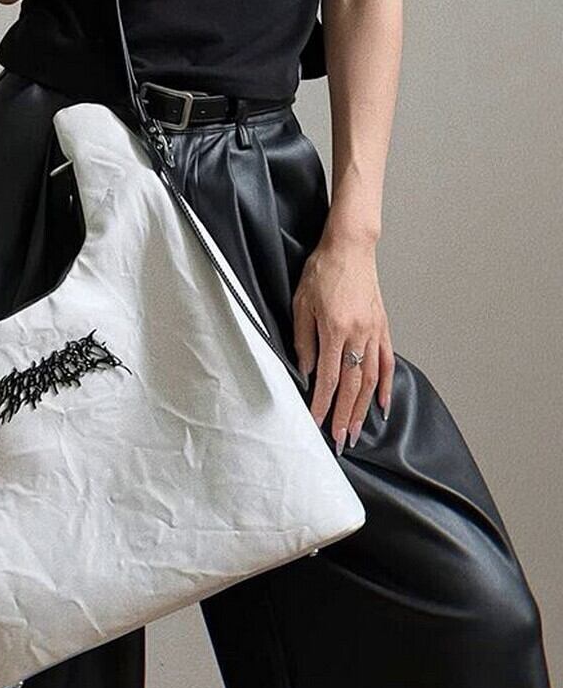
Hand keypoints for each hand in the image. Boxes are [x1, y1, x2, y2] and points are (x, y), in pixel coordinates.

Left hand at [292, 235, 394, 454]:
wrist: (349, 247)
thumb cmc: (322, 271)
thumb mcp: (301, 304)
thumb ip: (304, 340)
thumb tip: (306, 371)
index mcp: (335, 330)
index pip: (328, 378)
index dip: (322, 404)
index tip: (316, 423)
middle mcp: (358, 335)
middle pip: (352, 385)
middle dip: (344, 416)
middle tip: (339, 440)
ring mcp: (374, 332)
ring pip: (370, 379)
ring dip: (363, 408)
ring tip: (356, 431)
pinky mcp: (382, 327)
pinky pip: (386, 362)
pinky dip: (386, 385)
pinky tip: (383, 405)